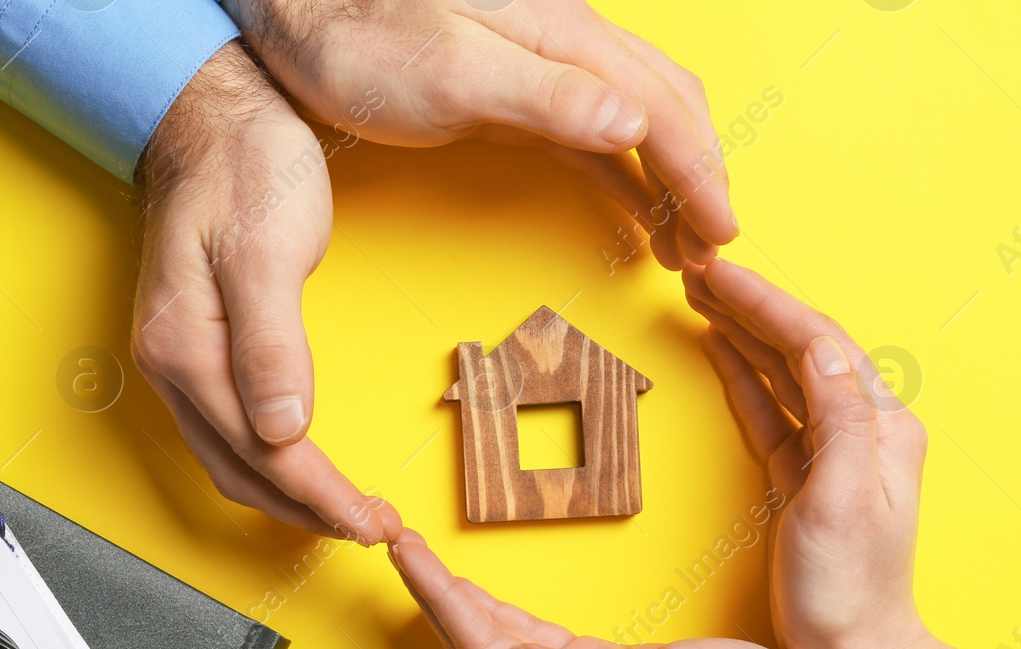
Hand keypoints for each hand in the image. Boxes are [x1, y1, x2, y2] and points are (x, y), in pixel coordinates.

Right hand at [133, 42, 401, 543]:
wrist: (213, 118)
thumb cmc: (246, 167)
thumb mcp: (267, 247)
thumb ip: (271, 345)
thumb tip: (281, 431)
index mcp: (187, 347)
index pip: (261, 453)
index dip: (320, 497)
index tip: (370, 522)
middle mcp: (172, 366)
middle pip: (241, 473)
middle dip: (309, 512)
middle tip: (372, 528)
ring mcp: (179, 363)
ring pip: (231, 463)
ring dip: (289, 498)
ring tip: (347, 513)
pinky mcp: (196, 352)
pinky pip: (228, 436)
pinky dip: (270, 467)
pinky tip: (304, 469)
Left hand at [219, 0, 737, 268]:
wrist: (297, 11)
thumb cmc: (359, 36)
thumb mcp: (451, 71)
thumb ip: (546, 96)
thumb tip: (635, 122)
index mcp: (565, 34)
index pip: (663, 106)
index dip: (701, 172)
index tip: (723, 233)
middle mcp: (567, 44)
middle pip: (667, 109)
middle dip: (700, 180)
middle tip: (711, 252)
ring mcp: (542, 67)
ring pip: (637, 123)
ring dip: (668, 184)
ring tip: (683, 247)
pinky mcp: (513, 92)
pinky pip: (592, 136)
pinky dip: (624, 176)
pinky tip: (634, 214)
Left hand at [389, 531, 884, 648]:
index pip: (480, 648)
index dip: (437, 598)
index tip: (404, 551)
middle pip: (474, 644)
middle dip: (431, 593)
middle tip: (394, 540)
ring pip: (497, 641)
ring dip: (457, 599)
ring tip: (421, 559)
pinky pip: (532, 641)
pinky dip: (500, 612)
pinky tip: (481, 595)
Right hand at [684, 258, 1020, 648]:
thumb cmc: (848, 589)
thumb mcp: (842, 498)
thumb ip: (839, 417)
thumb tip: (821, 349)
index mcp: (880, 426)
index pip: (818, 342)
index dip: (765, 303)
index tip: (717, 272)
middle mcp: (861, 430)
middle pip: (800, 346)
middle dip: (749, 305)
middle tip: (697, 271)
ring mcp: (830, 452)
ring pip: (782, 372)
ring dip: (742, 331)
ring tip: (700, 297)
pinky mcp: (801, 477)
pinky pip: (769, 409)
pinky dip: (742, 375)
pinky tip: (720, 352)